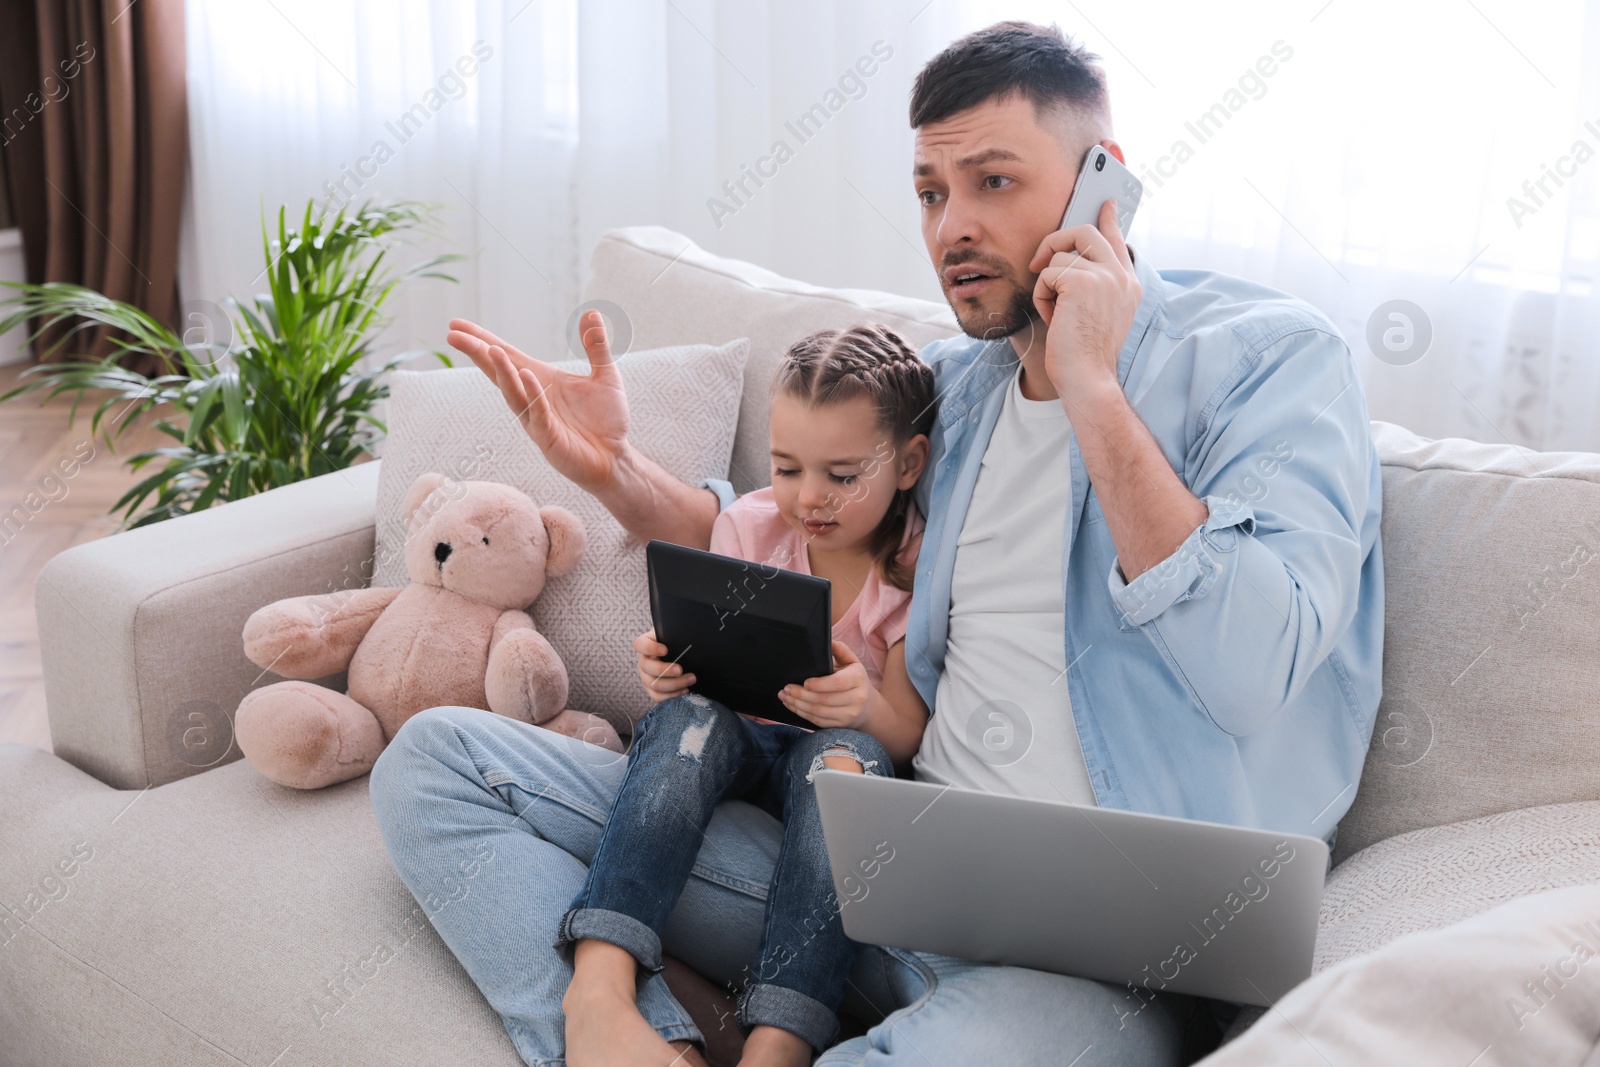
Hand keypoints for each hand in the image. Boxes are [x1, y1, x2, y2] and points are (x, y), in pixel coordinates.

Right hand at [447, 310, 630, 492]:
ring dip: (502, 373)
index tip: (455, 325)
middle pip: (499, 372)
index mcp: (541, 380)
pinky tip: (527, 376)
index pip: (507, 356)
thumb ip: (596, 346)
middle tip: (453, 335)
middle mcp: (532, 398)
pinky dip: (533, 395)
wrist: (615, 459)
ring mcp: (536, 420)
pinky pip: (538, 414)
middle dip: (478, 353)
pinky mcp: (549, 439)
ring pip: (513, 394)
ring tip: (491, 351)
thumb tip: (591, 312)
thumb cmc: (606, 421)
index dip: (482, 340)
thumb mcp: (606, 376)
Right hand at [634, 628, 694, 703]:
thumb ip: (676, 635)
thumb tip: (687, 637)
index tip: (666, 650)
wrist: (681, 656)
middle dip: (664, 670)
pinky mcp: (653, 691)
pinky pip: (658, 697)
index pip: (640, 645)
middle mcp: (643, 661)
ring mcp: (646, 677)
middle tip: (680, 669)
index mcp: (646, 645)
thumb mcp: (675, 635)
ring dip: (674, 684)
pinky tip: (685, 690)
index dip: (651, 648)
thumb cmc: (678, 643)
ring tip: (691, 679)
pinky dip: (672, 695)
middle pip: (647, 667)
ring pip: (654, 684)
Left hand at [778, 640, 871, 729]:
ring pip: (818, 712)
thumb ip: (841, 650)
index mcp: (858, 679)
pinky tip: (792, 706)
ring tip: (785, 697)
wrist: (868, 707)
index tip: (804, 682)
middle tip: (786, 688)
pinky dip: (802, 714)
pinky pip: (818, 721)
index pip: (837, 683)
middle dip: (801, 695)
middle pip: (824, 700)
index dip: (819, 684)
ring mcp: (848, 715)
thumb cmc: (855, 680)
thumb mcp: (852, 662)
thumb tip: (828, 641)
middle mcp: (856, 699)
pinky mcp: (840, 725)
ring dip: (798, 705)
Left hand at [1027, 198, 1141, 403]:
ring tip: (1057, 313)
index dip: (1108, 220)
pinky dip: (1042, 296)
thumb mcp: (1097, 313)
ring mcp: (1105, 276)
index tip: (1105, 203)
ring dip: (1047, 286)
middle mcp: (1121, 275)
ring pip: (1059, 257)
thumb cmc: (1085, 354)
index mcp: (1128, 284)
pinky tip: (1053, 318)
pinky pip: (1047, 274)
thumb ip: (1094, 284)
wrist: (1087, 377)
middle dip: (1055, 241)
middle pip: (1084, 232)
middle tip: (1039, 261)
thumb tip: (1069, 261)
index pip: (1118, 240)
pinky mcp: (1082, 281)